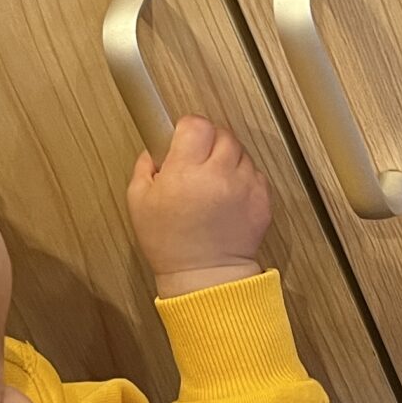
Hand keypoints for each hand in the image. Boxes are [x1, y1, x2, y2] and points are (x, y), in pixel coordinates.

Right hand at [126, 116, 269, 298]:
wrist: (205, 277)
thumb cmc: (169, 243)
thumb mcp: (139, 202)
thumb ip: (145, 167)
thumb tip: (155, 149)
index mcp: (185, 173)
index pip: (196, 125)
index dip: (188, 129)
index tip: (182, 141)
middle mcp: (219, 175)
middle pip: (222, 134)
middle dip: (209, 142)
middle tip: (198, 161)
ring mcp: (245, 187)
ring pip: (241, 151)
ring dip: (228, 159)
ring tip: (213, 182)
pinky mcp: (262, 200)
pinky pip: (255, 173)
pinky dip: (243, 178)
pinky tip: (228, 197)